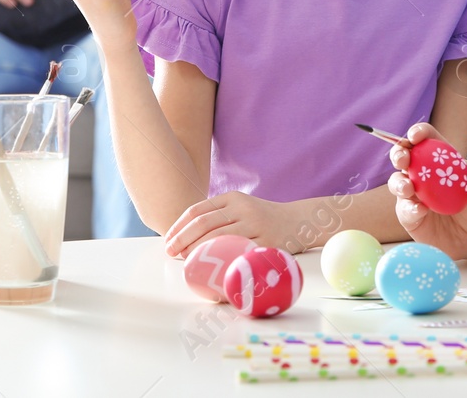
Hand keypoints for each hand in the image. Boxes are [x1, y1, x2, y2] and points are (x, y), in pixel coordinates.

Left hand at [163, 192, 302, 258]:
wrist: (299, 221)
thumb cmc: (263, 218)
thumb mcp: (241, 207)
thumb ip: (219, 215)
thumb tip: (186, 236)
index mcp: (232, 198)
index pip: (197, 210)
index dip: (179, 226)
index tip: (167, 240)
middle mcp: (242, 207)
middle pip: (204, 223)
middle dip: (182, 239)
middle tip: (170, 253)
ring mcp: (255, 224)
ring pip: (218, 238)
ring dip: (197, 251)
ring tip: (186, 262)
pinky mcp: (265, 242)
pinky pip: (238, 252)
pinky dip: (222, 261)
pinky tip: (212, 269)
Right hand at [386, 122, 466, 260]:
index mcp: (440, 159)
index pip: (427, 139)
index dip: (419, 132)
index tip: (416, 136)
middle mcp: (422, 173)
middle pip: (404, 155)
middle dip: (399, 153)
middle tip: (403, 159)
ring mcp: (413, 194)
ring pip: (397, 181)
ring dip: (399, 182)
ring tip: (408, 189)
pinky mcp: (408, 214)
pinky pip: (404, 209)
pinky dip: (409, 208)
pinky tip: (420, 211)